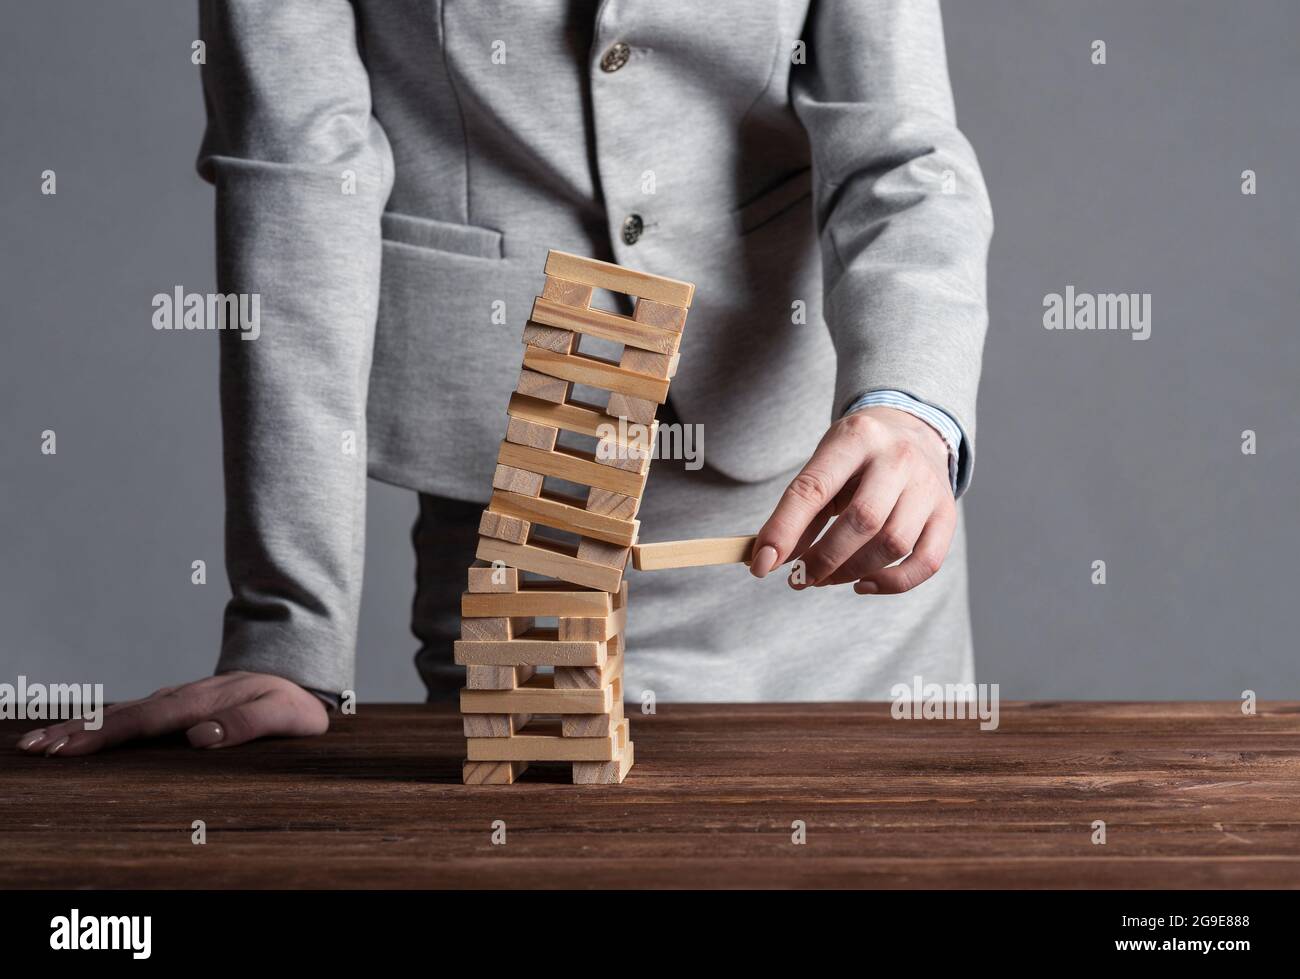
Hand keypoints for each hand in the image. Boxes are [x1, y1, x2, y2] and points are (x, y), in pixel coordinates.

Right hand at [14, 671, 328, 756]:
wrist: (300, 677)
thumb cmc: (294, 704)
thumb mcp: (284, 716)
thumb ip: (247, 725)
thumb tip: (199, 737)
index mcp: (201, 703)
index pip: (144, 723)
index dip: (104, 737)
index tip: (66, 750)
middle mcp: (182, 698)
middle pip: (120, 717)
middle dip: (74, 733)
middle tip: (33, 748)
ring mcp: (177, 699)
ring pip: (121, 713)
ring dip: (79, 728)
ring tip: (38, 742)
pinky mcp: (177, 704)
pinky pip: (132, 713)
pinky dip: (100, 722)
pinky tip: (78, 732)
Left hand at [750, 406, 955, 593]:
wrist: (914, 430)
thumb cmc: (859, 454)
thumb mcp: (826, 464)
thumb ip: (801, 508)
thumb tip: (770, 558)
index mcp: (857, 437)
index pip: (814, 489)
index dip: (784, 530)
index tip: (762, 564)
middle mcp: (898, 458)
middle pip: (863, 521)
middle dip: (823, 559)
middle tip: (799, 578)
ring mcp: (928, 486)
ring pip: (893, 544)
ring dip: (851, 572)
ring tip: (825, 578)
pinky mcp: (946, 514)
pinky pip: (926, 563)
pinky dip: (892, 583)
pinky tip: (863, 583)